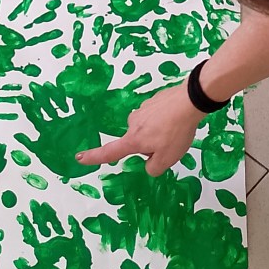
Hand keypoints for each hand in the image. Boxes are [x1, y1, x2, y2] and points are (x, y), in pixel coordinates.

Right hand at [75, 82, 204, 175]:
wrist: (189, 101)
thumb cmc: (176, 131)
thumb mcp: (167, 159)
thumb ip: (153, 168)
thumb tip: (149, 164)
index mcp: (133, 140)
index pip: (110, 152)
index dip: (94, 157)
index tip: (80, 158)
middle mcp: (133, 123)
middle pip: (137, 141)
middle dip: (151, 145)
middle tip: (169, 143)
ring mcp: (142, 110)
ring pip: (148, 128)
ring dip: (159, 131)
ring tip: (175, 130)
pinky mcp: (152, 101)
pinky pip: (156, 116)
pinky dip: (164, 120)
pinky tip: (176, 118)